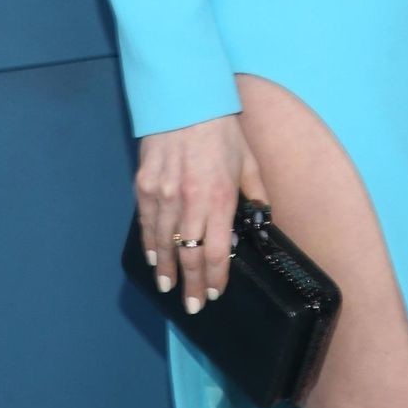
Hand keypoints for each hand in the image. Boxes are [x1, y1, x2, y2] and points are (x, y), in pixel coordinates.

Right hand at [136, 111, 269, 311]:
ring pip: (164, 245)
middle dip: (191, 285)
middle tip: (192, 306)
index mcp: (219, 198)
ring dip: (167, 271)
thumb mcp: (248, 161)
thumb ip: (256, 194)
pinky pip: (146, 225)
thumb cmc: (221, 130)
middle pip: (190, 256)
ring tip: (170, 288)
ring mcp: (163, 196)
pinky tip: (154, 259)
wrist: (185, 101)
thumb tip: (263, 219)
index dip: (216, 278)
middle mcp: (190, 203)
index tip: (215, 293)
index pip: (217, 252)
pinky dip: (150, 245)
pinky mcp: (144, 187)